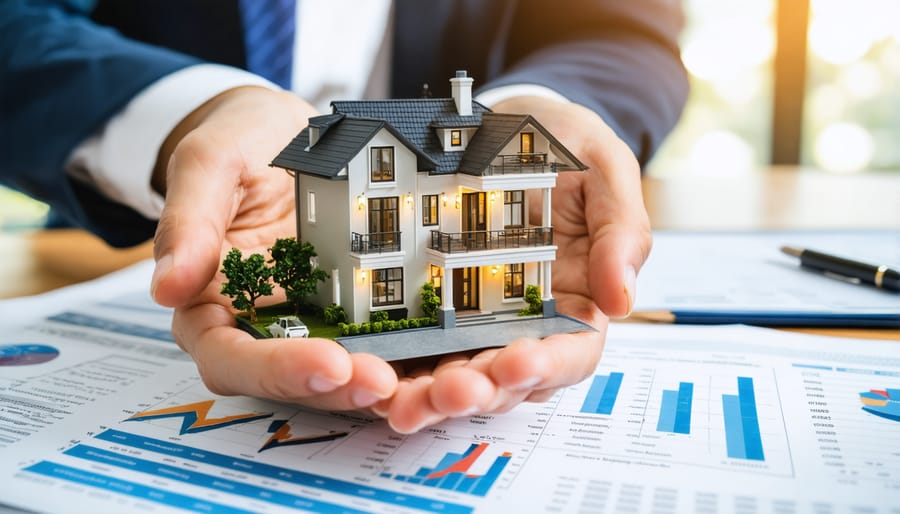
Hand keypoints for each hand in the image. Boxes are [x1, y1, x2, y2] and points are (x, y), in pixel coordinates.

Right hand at [149, 87, 397, 411]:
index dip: (276, 369)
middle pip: (294, 379)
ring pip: (344, 372)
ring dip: (383, 384)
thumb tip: (168, 287)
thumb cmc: (242, 142)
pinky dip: (412, 355)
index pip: (231, 356)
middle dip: (340, 389)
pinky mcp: (358, 308)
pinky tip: (447, 356)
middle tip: (386, 381)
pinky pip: (384, 339)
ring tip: (425, 383)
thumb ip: (189, 221)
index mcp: (213, 302)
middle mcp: (264, 322)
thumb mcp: (210, 162)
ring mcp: (316, 319)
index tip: (326, 364)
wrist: (288, 129)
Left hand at [383, 96, 650, 432]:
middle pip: (508, 379)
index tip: (517, 364)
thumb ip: (622, 231)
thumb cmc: (562, 145)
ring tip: (405, 403)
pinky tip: (378, 381)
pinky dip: (400, 371)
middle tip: (449, 391)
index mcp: (576, 299)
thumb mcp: (605, 170)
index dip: (547, 367)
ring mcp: (477, 319)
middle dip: (480, 391)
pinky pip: (418, 348)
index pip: (571, 353)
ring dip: (434, 397)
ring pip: (461, 375)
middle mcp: (527, 320)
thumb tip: (621, 300)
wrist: (503, 122)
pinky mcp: (433, 309)